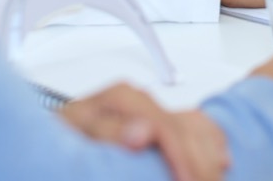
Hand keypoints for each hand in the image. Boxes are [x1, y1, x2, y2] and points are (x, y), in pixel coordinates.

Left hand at [61, 83, 229, 180]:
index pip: (165, 127)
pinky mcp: (154, 119)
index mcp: (122, 99)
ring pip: (195, 126)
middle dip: (200, 163)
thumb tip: (141, 132)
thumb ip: (107, 132)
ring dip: (210, 156)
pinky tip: (221, 160)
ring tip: (216, 179)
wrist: (50, 138)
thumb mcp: (75, 135)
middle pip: (184, 129)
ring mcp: (149, 108)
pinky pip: (196, 124)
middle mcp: (139, 100)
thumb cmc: (61, 137)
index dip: (180, 157)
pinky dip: (211, 142)